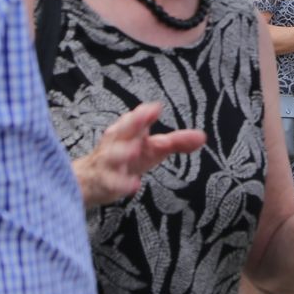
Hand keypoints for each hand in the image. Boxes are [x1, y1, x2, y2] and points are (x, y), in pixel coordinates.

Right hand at [74, 102, 205, 206]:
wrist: (91, 179)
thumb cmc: (126, 158)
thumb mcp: (152, 148)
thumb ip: (176, 142)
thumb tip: (202, 137)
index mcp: (129, 130)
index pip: (137, 118)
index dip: (145, 113)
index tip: (156, 108)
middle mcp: (117, 142)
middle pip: (123, 129)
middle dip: (133, 122)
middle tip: (146, 116)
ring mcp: (108, 162)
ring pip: (112, 154)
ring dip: (123, 152)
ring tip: (135, 150)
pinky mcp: (104, 182)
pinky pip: (110, 182)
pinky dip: (120, 184)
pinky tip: (133, 185)